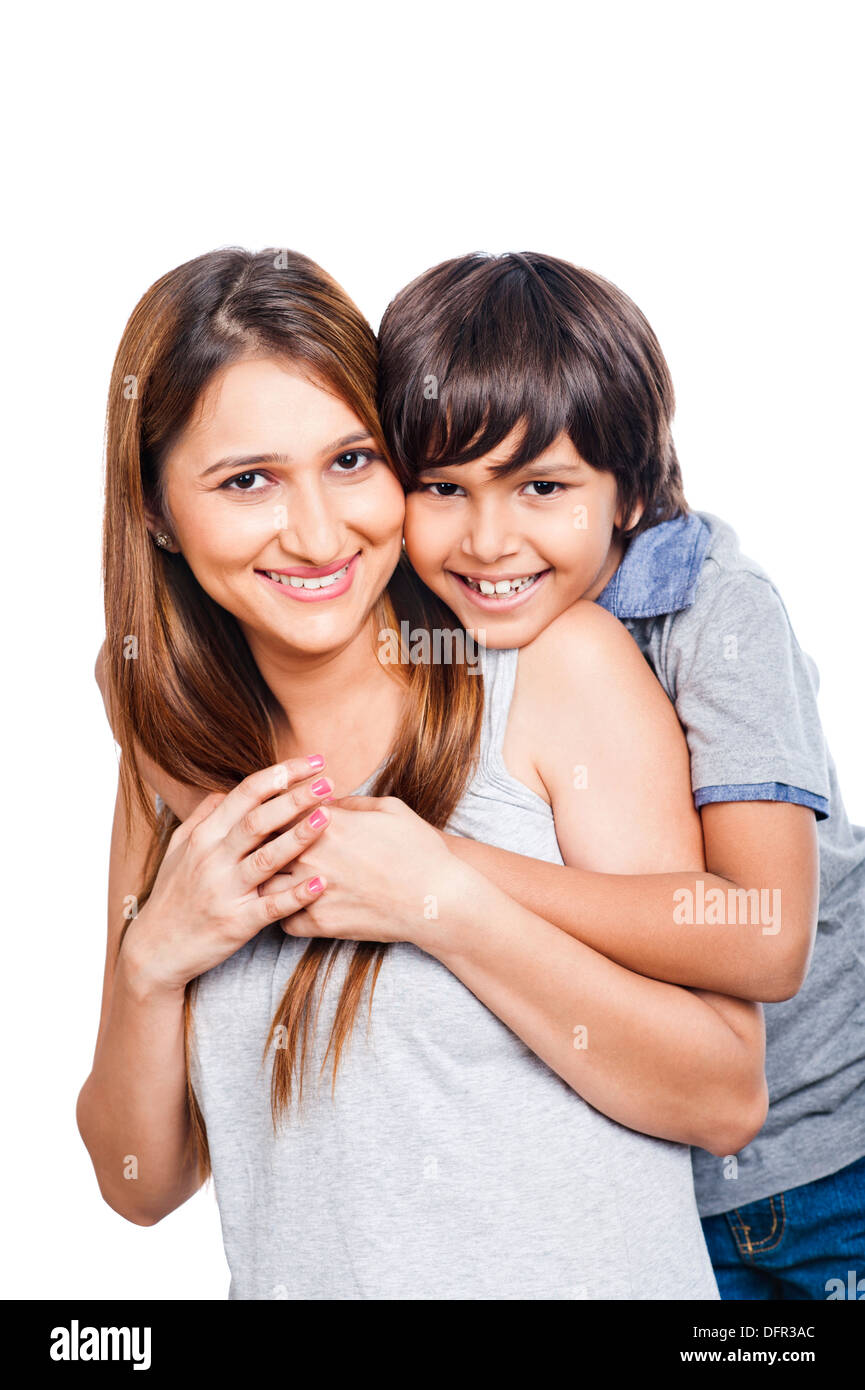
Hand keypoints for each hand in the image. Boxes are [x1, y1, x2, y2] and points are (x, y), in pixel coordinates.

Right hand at [122, 757, 335, 994]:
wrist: (155, 950)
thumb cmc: (173, 895)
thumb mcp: (178, 850)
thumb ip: (203, 817)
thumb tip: (226, 791)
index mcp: (204, 836)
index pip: (246, 793)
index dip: (280, 774)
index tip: (312, 762)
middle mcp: (213, 859)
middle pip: (258, 820)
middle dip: (295, 798)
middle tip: (329, 782)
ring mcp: (225, 891)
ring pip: (267, 859)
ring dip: (299, 837)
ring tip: (328, 818)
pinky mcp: (236, 923)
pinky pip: (271, 907)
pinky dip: (297, 895)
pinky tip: (322, 883)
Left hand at [258, 796, 470, 949]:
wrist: (437, 899)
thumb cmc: (419, 849)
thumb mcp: (390, 809)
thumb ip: (350, 801)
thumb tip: (324, 799)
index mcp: (328, 821)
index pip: (277, 808)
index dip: (273, 810)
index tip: (276, 815)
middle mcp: (313, 854)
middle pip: (262, 846)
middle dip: (260, 846)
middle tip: (261, 848)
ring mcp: (312, 890)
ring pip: (263, 885)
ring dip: (267, 881)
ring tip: (273, 880)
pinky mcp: (319, 923)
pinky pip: (282, 920)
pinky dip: (283, 914)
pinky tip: (293, 907)